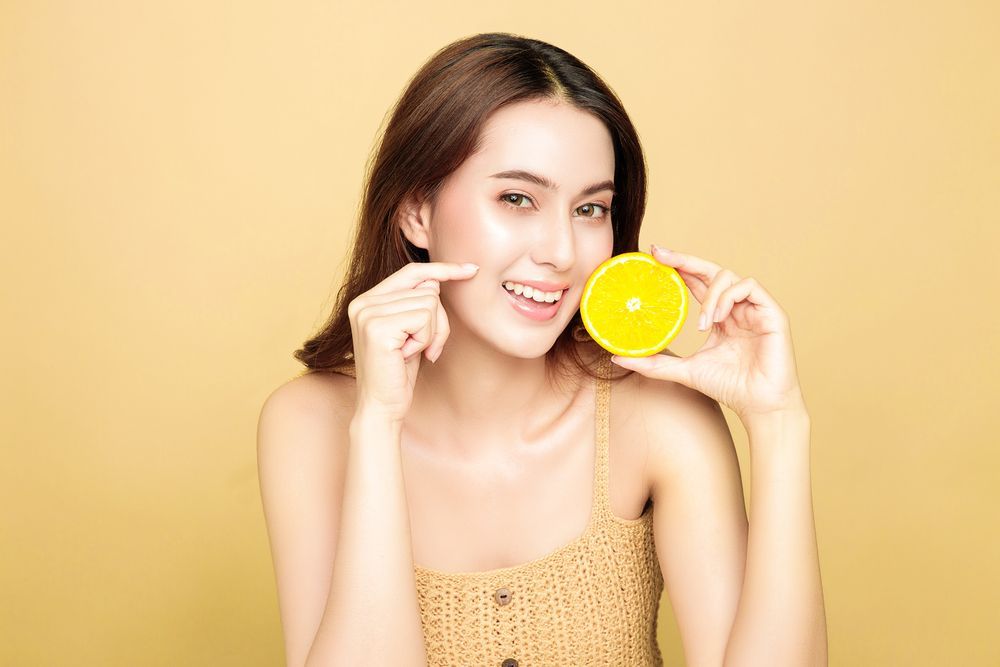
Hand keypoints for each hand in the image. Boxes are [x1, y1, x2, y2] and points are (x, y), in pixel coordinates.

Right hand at [348, 261, 479, 422]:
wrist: (382, 406)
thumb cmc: (399, 372)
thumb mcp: (410, 331)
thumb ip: (417, 303)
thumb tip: (437, 279)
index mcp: (367, 299)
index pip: (411, 272)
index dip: (442, 269)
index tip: (471, 270)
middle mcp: (363, 302)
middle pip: (427, 289)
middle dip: (438, 321)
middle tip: (425, 347)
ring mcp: (368, 313)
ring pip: (430, 303)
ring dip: (432, 333)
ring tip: (414, 352)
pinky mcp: (378, 328)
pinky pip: (425, 318)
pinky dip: (427, 339)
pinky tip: (410, 355)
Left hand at [610, 245, 806, 422]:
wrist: (759, 406)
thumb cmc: (728, 387)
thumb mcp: (684, 371)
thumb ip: (653, 363)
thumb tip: (616, 358)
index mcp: (718, 317)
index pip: (696, 283)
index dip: (677, 268)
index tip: (653, 257)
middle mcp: (736, 308)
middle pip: (710, 271)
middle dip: (685, 260)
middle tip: (660, 255)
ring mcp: (754, 309)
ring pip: (729, 276)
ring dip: (710, 294)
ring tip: (701, 323)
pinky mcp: (772, 312)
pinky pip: (749, 286)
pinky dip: (728, 297)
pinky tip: (717, 319)